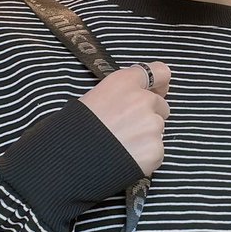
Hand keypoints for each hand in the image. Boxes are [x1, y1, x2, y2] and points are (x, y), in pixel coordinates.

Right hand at [78, 61, 171, 178]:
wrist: (70, 160)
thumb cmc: (76, 128)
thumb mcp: (95, 97)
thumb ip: (121, 93)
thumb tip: (135, 99)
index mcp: (125, 82)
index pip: (160, 72)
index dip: (159, 84)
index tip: (158, 91)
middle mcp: (143, 100)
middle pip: (161, 106)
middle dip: (149, 115)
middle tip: (127, 128)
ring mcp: (152, 126)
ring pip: (158, 130)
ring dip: (146, 137)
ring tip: (121, 146)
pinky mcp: (155, 150)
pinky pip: (156, 151)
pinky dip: (145, 156)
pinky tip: (125, 158)